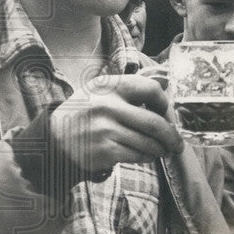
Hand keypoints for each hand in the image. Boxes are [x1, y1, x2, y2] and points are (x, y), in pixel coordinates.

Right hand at [49, 74, 182, 173]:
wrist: (55, 138)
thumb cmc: (89, 112)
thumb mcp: (105, 91)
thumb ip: (135, 84)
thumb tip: (167, 77)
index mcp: (110, 86)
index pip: (151, 89)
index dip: (165, 103)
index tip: (166, 113)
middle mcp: (107, 106)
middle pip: (155, 123)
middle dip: (172, 136)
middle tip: (178, 144)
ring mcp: (105, 130)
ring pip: (149, 143)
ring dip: (161, 149)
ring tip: (164, 150)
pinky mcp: (104, 151)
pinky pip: (138, 155)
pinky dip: (148, 157)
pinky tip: (147, 155)